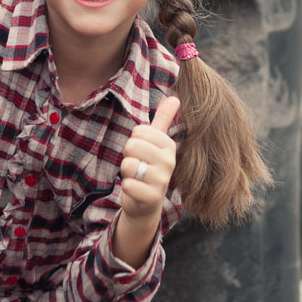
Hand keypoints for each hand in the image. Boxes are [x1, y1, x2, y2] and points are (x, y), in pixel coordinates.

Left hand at [119, 96, 179, 221]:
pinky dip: (127, 187)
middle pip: (131, 145)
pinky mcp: (152, 197)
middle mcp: (169, 161)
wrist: (146, 203)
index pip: (138, 131)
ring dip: (126, 173)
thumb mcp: (156, 143)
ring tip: (137, 178)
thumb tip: (175, 98)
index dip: (134, 142)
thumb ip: (163, 120)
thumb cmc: (148, 167)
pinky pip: (127, 184)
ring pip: (127, 165)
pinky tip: (136, 190)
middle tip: (137, 166)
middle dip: (128, 157)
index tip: (142, 152)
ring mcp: (162, 180)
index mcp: (168, 145)